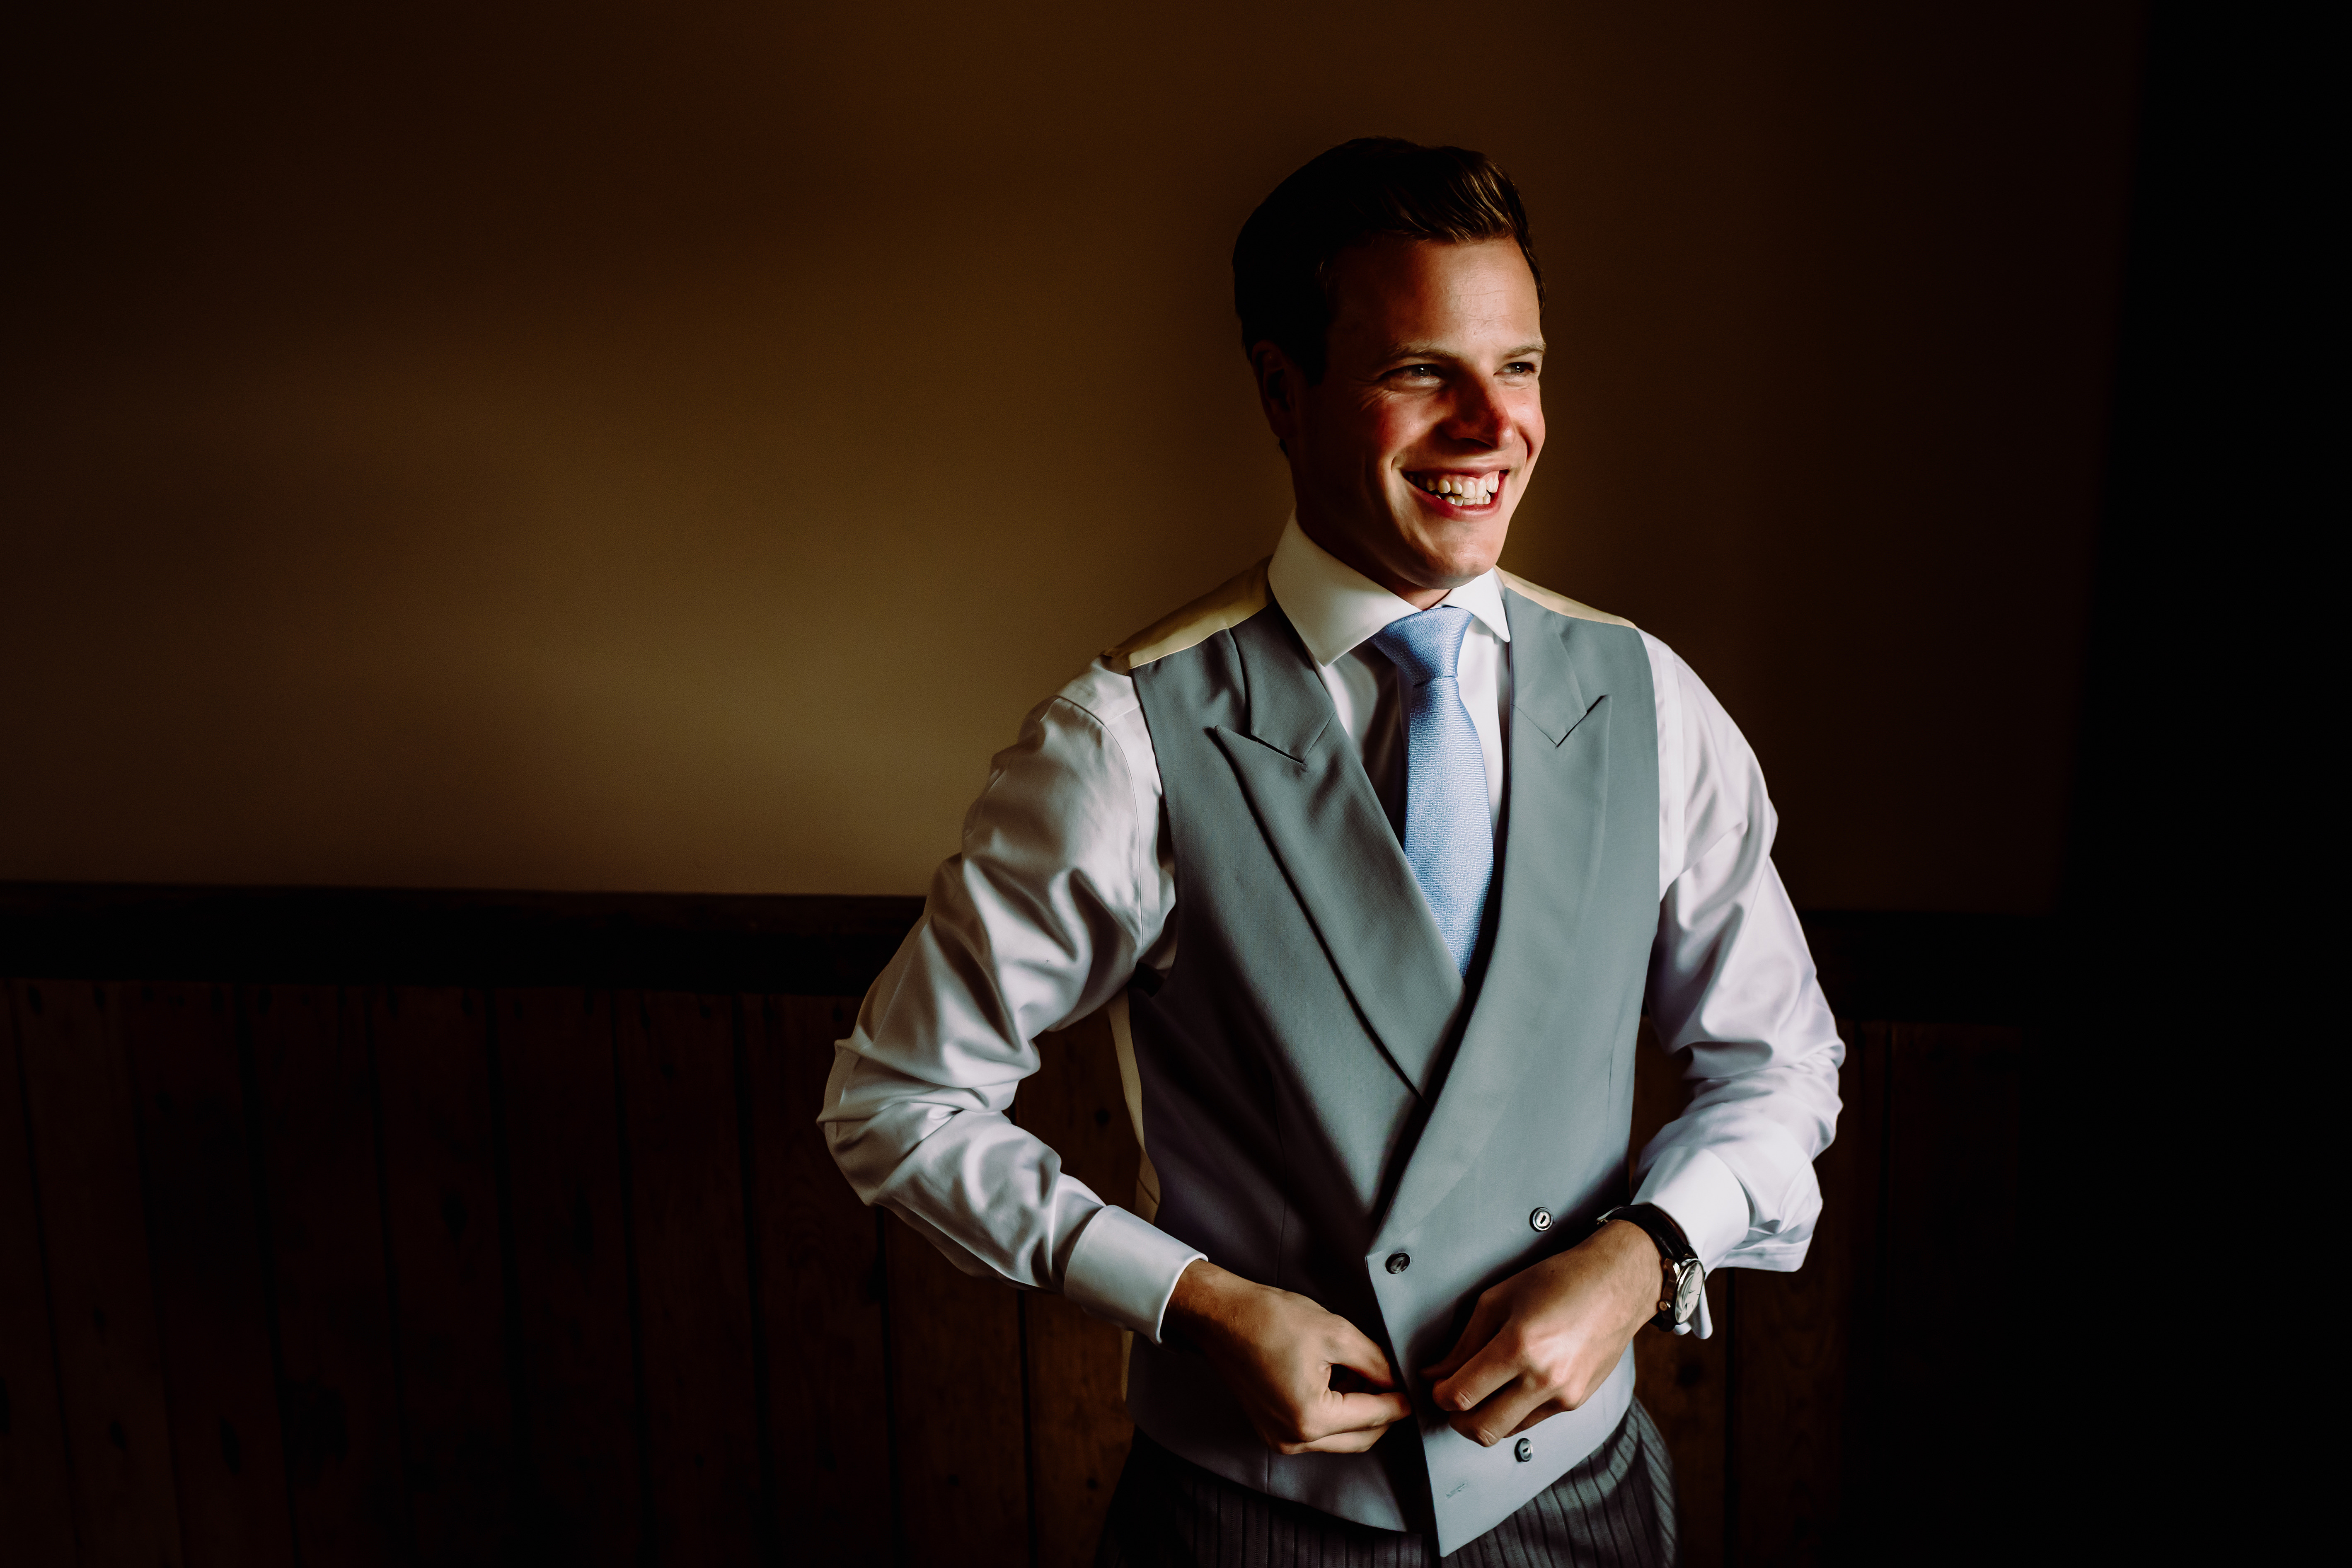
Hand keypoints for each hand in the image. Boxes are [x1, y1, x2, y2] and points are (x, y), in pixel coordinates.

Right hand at [1163, 1260, 1414, 1454]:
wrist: (1221, 1317)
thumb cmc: (1269, 1320)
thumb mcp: (1335, 1332)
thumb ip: (1374, 1362)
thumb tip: (1396, 1380)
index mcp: (1311, 1418)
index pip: (1374, 1416)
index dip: (1400, 1399)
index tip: (1416, 1386)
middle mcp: (1294, 1440)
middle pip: (1361, 1437)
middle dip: (1382, 1411)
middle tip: (1394, 1380)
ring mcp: (1280, 1439)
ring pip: (1340, 1437)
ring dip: (1358, 1412)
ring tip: (1363, 1373)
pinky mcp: (1271, 1430)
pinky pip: (1317, 1431)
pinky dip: (1334, 1413)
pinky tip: (1337, 1380)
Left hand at [1418, 1219, 1661, 1446]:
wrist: (1618, 1284)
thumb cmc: (1561, 1280)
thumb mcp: (1499, 1299)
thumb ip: (1464, 1343)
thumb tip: (1436, 1373)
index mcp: (1519, 1346)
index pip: (1462, 1394)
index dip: (1438, 1395)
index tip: (1434, 1385)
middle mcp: (1544, 1378)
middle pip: (1482, 1428)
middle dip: (1456, 1419)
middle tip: (1450, 1398)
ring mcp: (1564, 1396)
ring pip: (1507, 1432)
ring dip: (1484, 1418)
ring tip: (1479, 1390)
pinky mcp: (1575, 1403)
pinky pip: (1531, 1422)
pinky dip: (1512, 1412)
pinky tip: (1510, 1387)